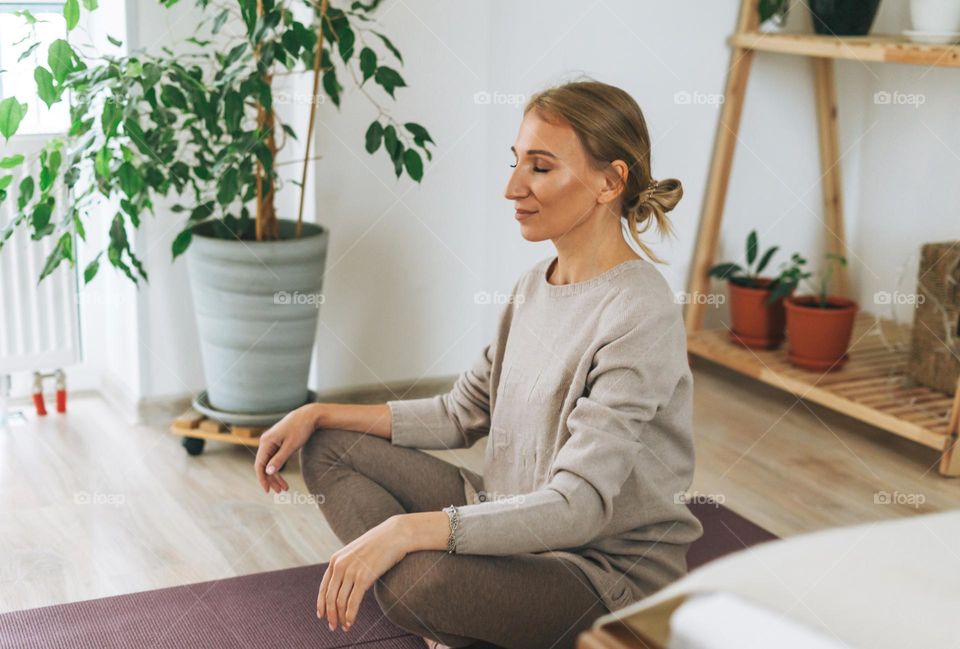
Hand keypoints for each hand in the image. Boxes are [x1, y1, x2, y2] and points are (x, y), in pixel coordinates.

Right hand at [254, 403, 322, 493]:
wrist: (308, 415)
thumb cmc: (300, 429)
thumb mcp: (291, 445)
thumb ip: (279, 459)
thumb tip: (268, 472)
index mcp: (266, 442)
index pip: (259, 465)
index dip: (262, 479)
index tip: (267, 490)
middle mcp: (265, 442)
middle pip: (264, 466)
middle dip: (271, 480)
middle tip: (280, 492)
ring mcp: (271, 442)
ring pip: (270, 463)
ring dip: (276, 476)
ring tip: (284, 488)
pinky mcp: (277, 443)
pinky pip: (274, 458)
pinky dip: (279, 468)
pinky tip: (283, 477)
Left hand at [317, 516, 409, 631]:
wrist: (395, 535)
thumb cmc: (379, 544)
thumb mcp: (356, 553)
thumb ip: (347, 566)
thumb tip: (345, 583)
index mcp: (335, 559)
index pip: (323, 587)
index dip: (321, 604)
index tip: (321, 615)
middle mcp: (340, 565)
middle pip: (330, 597)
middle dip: (330, 614)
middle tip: (333, 627)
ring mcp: (351, 571)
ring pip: (340, 601)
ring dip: (340, 617)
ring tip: (344, 627)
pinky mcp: (363, 578)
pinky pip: (353, 602)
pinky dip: (350, 615)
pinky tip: (351, 623)